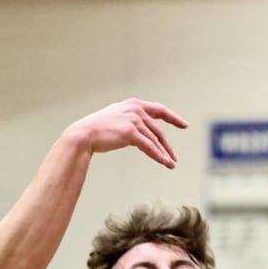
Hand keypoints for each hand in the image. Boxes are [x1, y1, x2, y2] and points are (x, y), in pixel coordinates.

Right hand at [67, 98, 186, 169]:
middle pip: (158, 129)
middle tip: (174, 157)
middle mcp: (135, 109)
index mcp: (133, 104)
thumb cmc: (97, 130)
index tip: (183, 124)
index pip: (158, 110)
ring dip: (165, 153)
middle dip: (167, 145)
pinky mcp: (131, 132)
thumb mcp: (116, 119)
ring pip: (155, 139)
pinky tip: (165, 163)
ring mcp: (133, 120)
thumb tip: (139, 135)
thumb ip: (129, 122)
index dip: (173, 117)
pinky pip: (149, 146)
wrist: (83, 135)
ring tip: (171, 164)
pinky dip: (159, 156)